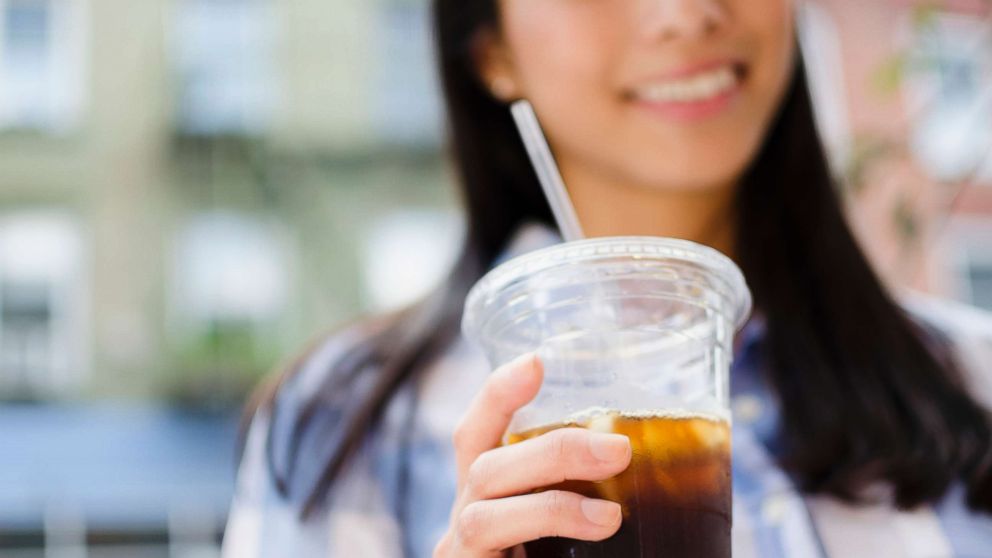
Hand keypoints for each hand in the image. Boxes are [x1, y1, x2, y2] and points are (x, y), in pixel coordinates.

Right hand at [433, 354, 631, 556]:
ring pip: (483, 516)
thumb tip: (641, 456)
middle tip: (619, 450)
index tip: (535, 362)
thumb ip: (590, 492)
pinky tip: (590, 542)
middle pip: (484, 467)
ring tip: (610, 516)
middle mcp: (465, 517)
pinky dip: (541, 536)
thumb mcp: (565, 522)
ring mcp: (459, 552)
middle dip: (554, 452)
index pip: (477, 434)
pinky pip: (485, 550)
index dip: (499, 394)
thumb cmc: (550, 551)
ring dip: (551, 507)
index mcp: (484, 494)